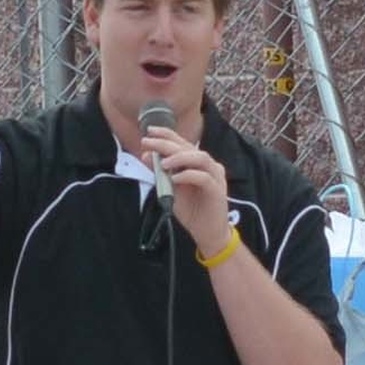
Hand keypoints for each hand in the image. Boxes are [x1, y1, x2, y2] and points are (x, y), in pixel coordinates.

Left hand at [141, 126, 233, 257]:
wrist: (208, 233)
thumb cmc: (192, 211)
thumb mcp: (171, 191)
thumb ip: (161, 174)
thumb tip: (146, 155)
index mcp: (197, 163)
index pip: (182, 144)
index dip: (167, 135)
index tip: (149, 131)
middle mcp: (208, 166)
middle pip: (189, 148)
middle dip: (167, 144)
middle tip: (149, 142)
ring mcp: (215, 176)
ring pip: (200, 158)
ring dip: (179, 158)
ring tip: (163, 163)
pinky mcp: (217, 190)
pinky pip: (204, 178)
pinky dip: (188, 176)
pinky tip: (175, 179)